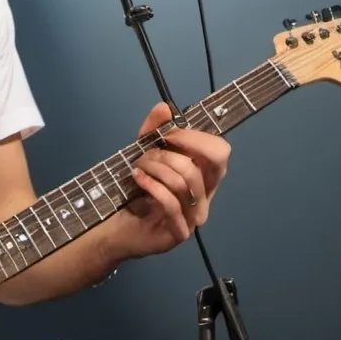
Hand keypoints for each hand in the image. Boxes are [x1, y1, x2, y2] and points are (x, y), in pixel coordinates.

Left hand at [117, 102, 229, 257]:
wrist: (120, 226)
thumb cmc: (138, 190)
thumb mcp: (143, 153)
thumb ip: (153, 130)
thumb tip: (164, 107)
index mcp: (204, 177)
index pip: (220, 152)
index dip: (197, 138)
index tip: (169, 134)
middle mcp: (205, 197)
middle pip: (210, 165)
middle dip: (175, 152)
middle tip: (149, 154)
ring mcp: (195, 217)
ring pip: (184, 181)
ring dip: (156, 167)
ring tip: (138, 167)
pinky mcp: (179, 232)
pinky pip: (171, 202)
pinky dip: (151, 185)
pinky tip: (138, 179)